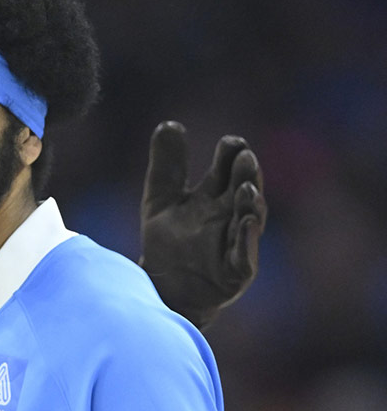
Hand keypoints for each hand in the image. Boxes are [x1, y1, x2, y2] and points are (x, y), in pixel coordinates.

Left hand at [140, 121, 266, 328]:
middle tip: (245, 157)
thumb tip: (169, 123)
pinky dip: (245, 239)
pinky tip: (244, 223)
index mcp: (215, 196)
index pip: (228, 168)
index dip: (231, 155)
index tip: (231, 142)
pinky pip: (244, 255)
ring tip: (248, 188)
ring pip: (250, 220)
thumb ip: (166, 165)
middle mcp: (230, 216)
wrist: (163, 287)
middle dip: (246, 174)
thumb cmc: (168, 243)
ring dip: (251, 204)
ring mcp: (236, 242)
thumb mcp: (160, 198)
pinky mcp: (236, 271)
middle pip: (243, 190)